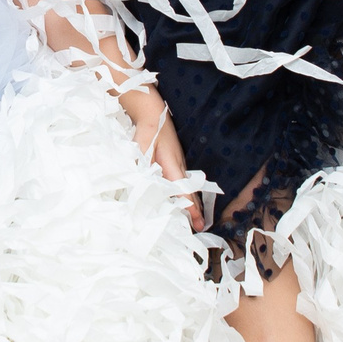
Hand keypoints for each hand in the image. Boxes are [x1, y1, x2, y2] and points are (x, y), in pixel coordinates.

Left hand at [126, 97, 203, 230]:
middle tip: (201, 227)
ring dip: (193, 203)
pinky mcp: (176, 161)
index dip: (189, 207)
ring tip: (197, 220)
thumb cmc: (148, 130)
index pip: (182, 190)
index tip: (196, 221)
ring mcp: (180, 163)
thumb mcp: (142, 147)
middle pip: (190, 191)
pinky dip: (187, 193)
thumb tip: (141, 182)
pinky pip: (184, 181)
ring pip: (188, 187)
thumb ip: (142, 164)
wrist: (154, 113)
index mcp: (172, 164)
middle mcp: (180, 165)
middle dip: (196, 210)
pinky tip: (186, 201)